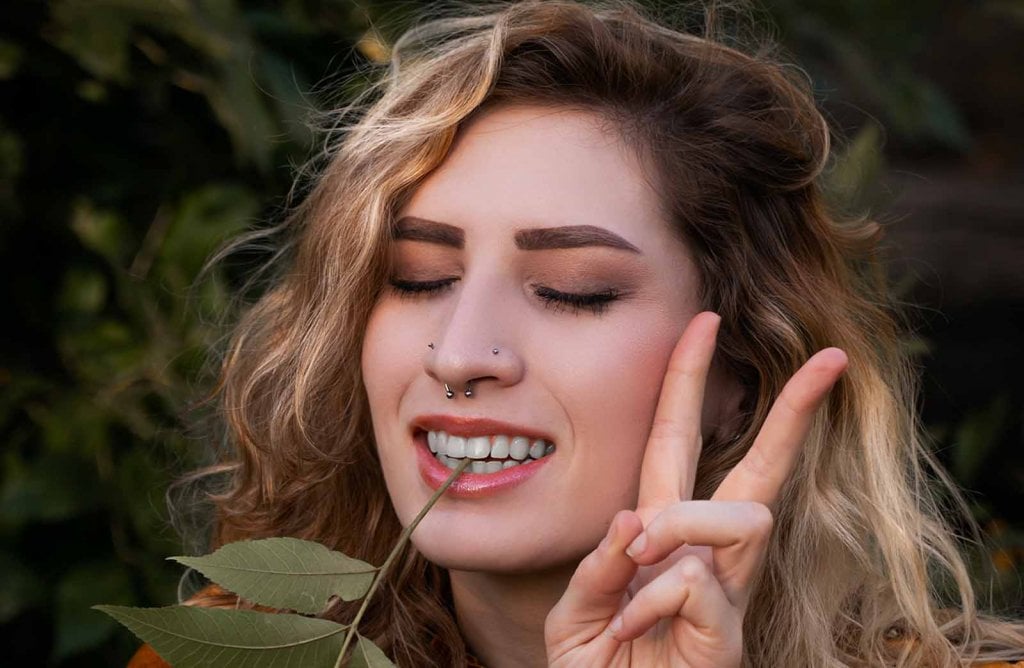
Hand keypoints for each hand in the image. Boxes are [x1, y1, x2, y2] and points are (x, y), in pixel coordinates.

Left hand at [545, 312, 847, 666]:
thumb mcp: (578, 611)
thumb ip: (601, 565)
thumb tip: (637, 519)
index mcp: (661, 533)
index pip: (680, 443)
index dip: (689, 382)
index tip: (706, 323)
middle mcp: (703, 553)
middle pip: (760, 468)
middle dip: (793, 410)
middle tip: (832, 357)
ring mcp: (724, 590)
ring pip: (742, 513)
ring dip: (681, 527)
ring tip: (639, 566)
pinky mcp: (729, 628)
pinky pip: (691, 580)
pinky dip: (649, 600)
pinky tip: (636, 629)